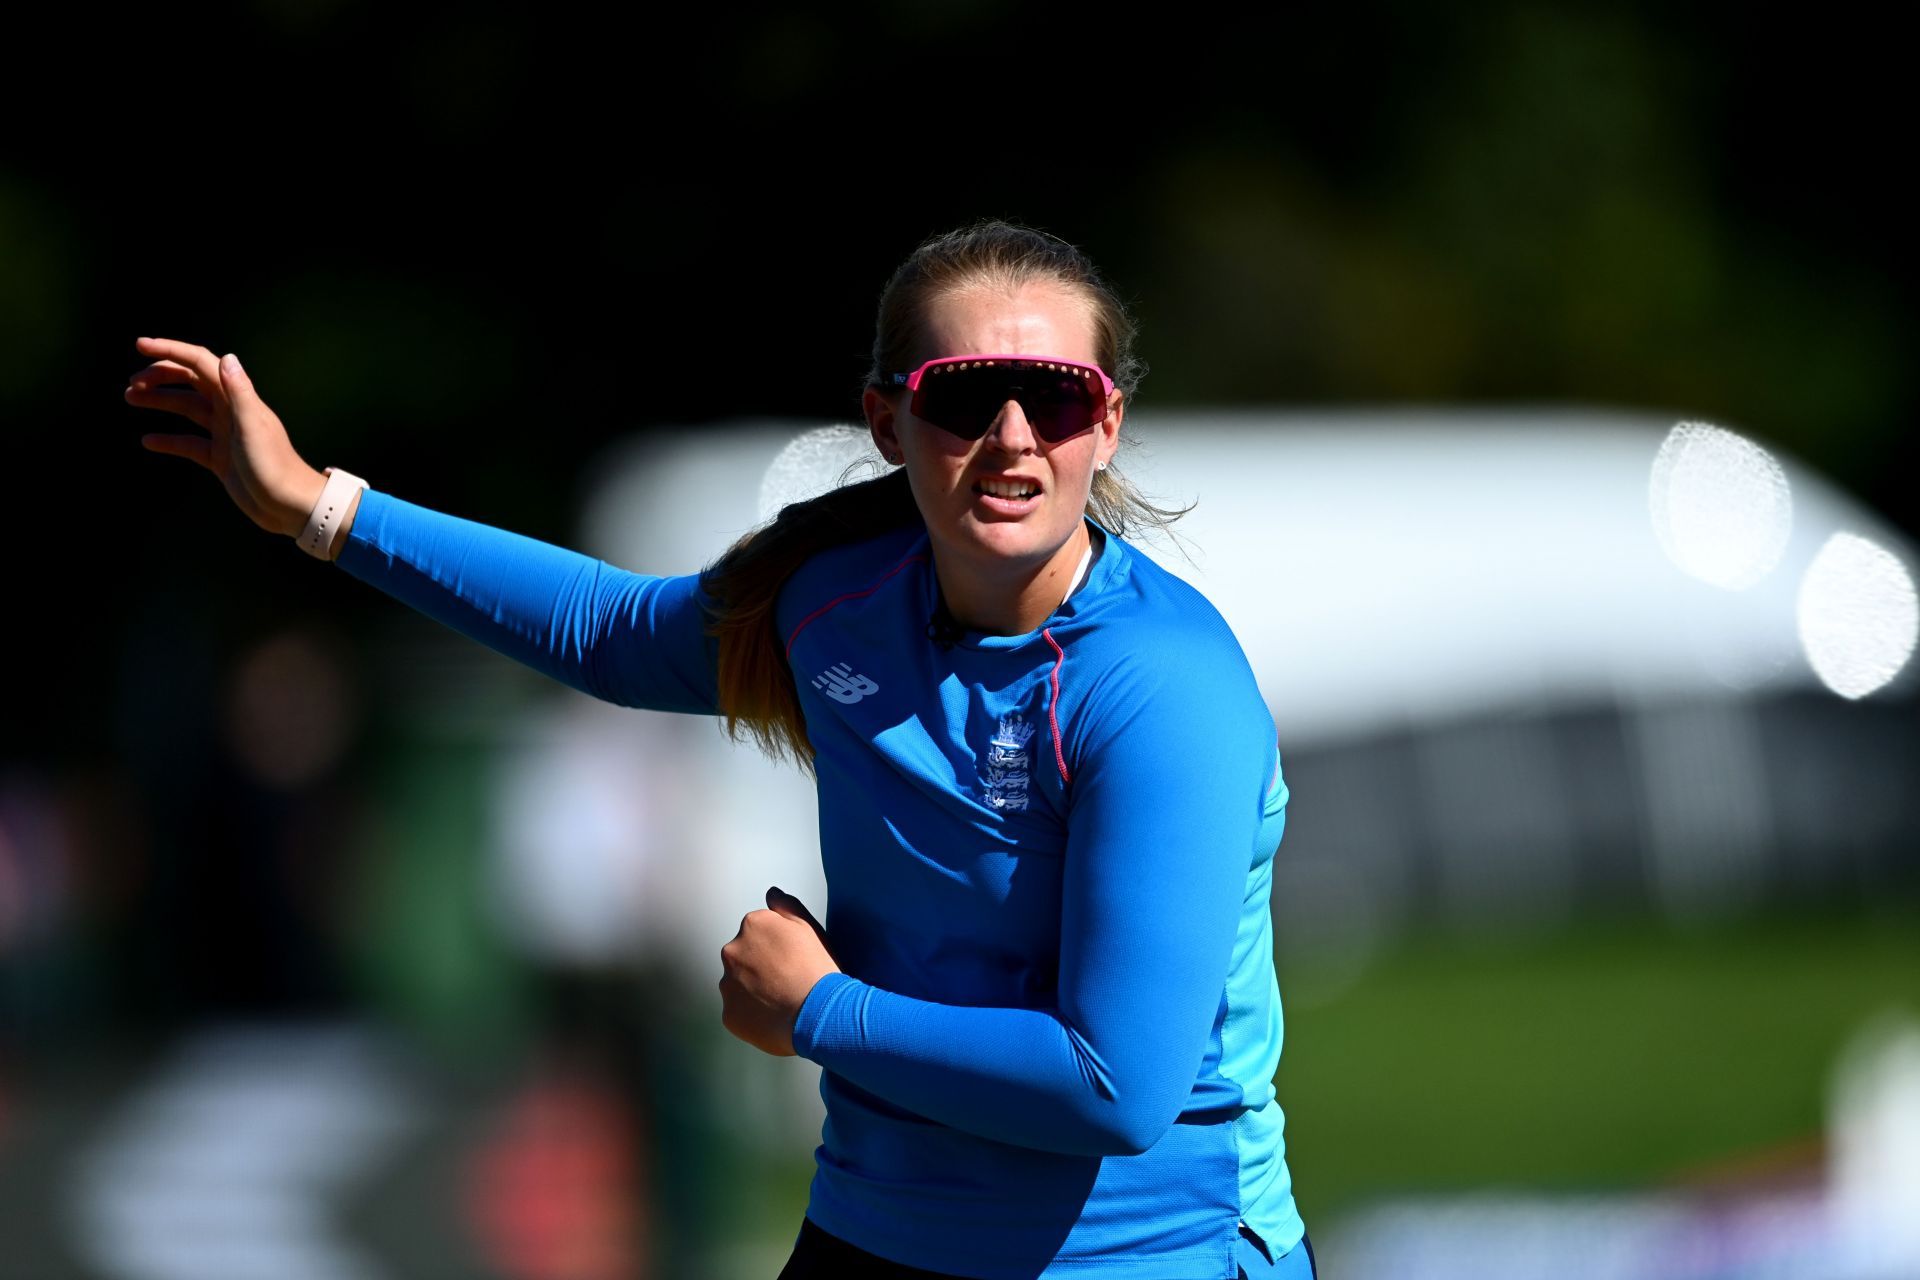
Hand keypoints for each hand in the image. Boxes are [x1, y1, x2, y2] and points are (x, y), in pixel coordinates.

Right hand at [125, 336, 327, 539]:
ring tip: (130, 397)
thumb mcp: (253, 427)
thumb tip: (228, 358)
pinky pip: (189, 443)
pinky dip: (169, 440)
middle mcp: (231, 412)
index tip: (140, 345)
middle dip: (161, 375)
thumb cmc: (275, 466)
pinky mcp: (221, 459)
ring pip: (187, 408)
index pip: (201, 363)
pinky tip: (148, 440)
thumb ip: (240, 393)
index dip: (171, 350)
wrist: (290, 506)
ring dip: (160, 401)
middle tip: (131, 382)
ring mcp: (225, 434)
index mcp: (238, 399)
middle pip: (191, 381)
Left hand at [718, 886, 839, 1056]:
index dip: (777, 948)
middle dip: (760, 967)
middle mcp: (732, 951)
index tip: (792, 959)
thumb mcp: (810, 928)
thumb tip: (771, 894)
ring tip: (783, 1002)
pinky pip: (739, 1012)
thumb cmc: (818, 970)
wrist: (820, 1015)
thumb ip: (786, 906)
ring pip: (738, 985)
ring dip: (754, 991)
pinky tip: (775, 1017)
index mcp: (752, 925)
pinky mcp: (729, 1014)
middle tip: (787, 981)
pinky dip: (752, 1015)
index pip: (757, 932)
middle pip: (743, 957)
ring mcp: (728, 984)